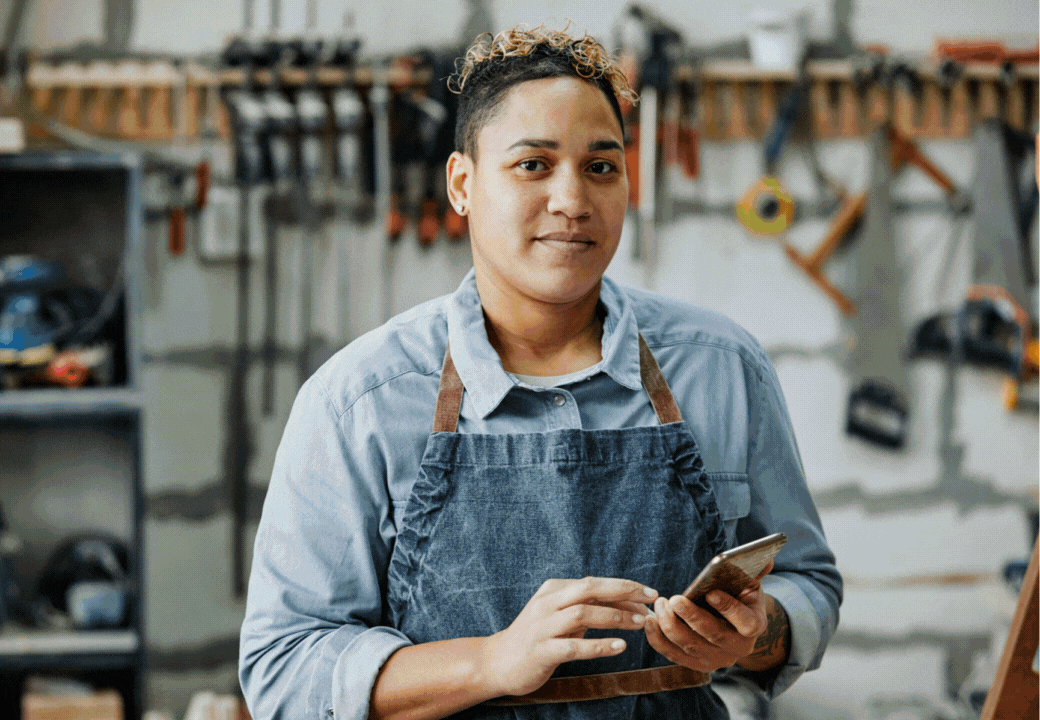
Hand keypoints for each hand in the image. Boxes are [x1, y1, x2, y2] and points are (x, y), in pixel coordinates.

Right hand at [479, 577, 657, 696]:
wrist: (497, 662)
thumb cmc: (537, 638)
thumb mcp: (559, 616)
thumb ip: (587, 607)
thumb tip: (628, 602)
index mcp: (553, 590)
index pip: (594, 582)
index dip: (624, 586)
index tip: (650, 593)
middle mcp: (547, 603)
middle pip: (589, 588)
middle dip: (623, 591)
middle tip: (650, 601)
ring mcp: (542, 627)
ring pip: (583, 614)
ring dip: (615, 617)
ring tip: (640, 623)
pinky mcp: (541, 651)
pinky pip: (573, 646)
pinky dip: (599, 645)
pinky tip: (620, 647)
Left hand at [644, 561, 776, 671]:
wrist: (731, 624)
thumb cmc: (738, 597)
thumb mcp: (748, 584)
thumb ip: (754, 572)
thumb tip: (765, 557)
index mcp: (755, 626)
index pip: (746, 622)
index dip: (729, 608)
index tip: (710, 593)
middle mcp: (738, 648)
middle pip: (714, 635)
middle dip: (691, 617)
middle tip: (673, 599)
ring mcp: (717, 659)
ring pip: (691, 646)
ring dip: (671, 626)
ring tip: (659, 605)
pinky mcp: (696, 664)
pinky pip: (674, 655)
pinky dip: (658, 640)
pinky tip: (650, 621)